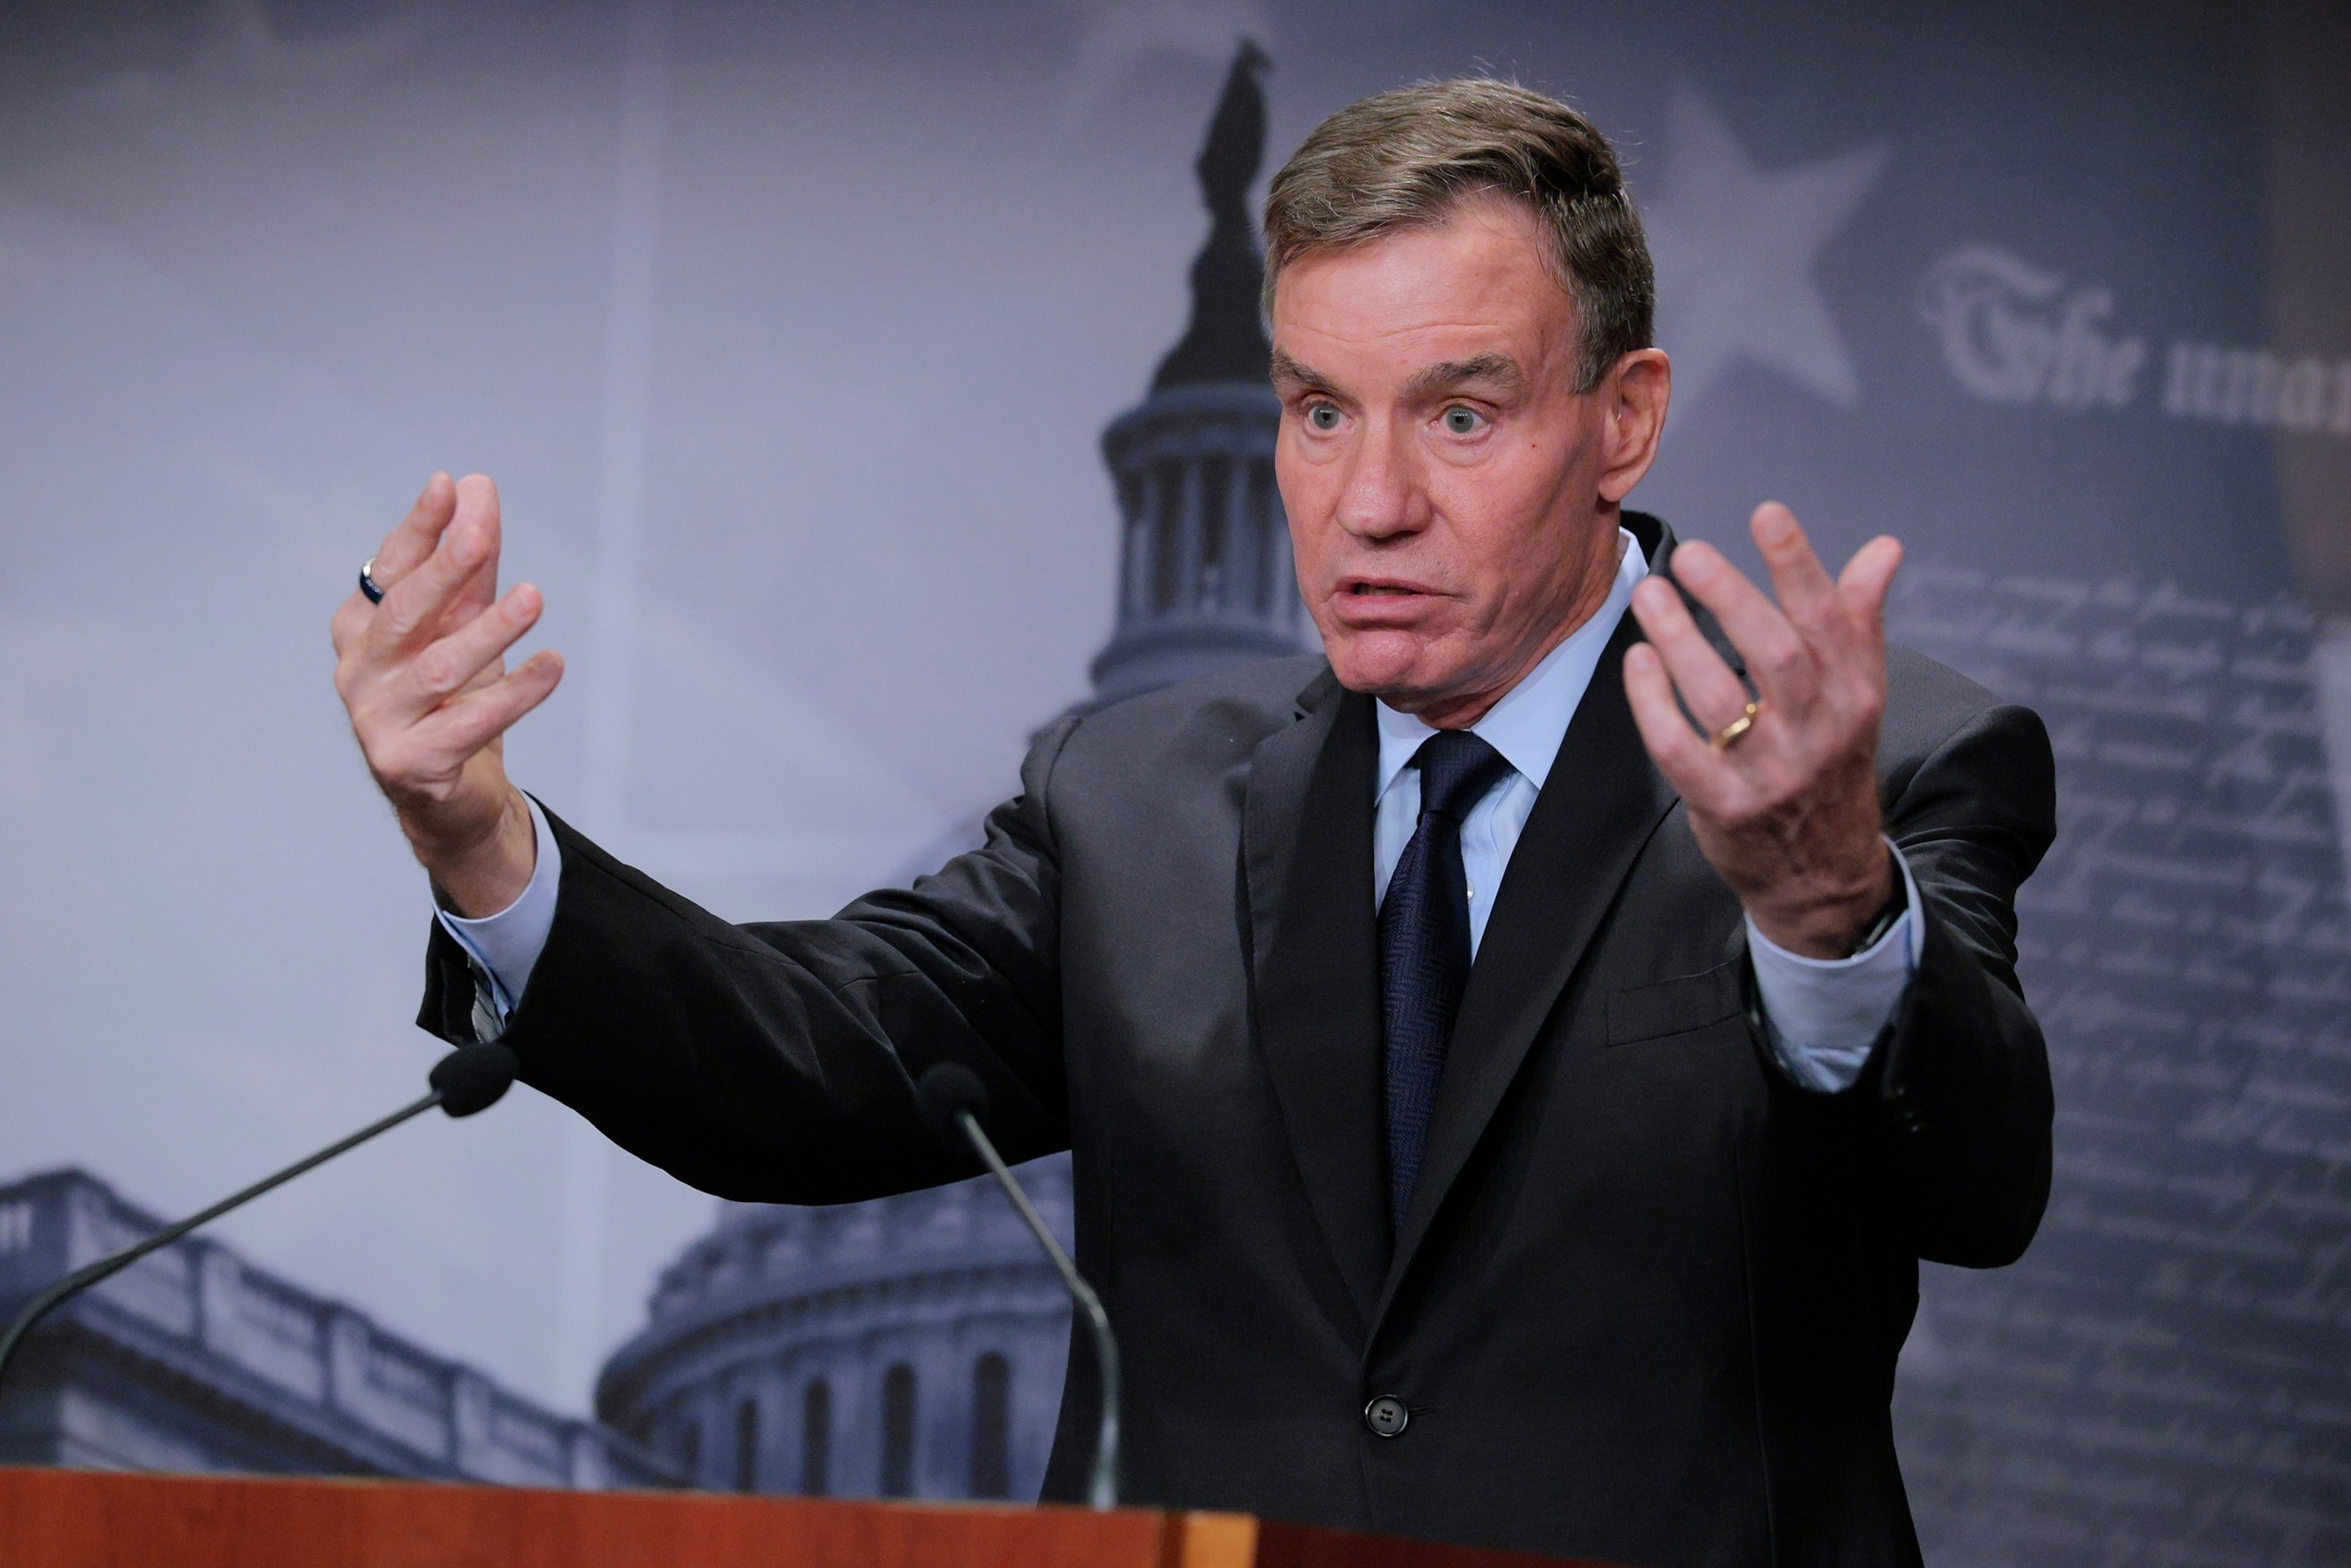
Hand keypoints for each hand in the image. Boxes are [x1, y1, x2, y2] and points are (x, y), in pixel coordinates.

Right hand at [332, 473, 563, 915]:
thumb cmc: (452, 699)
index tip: (450, 485)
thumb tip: (478, 486)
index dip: (420, 529)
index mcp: (364, 629)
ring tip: (534, 598)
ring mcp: (376, 720)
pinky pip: (468, 723)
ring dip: (489, 631)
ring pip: (437, 669)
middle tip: (482, 535)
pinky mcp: (408, 764)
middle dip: (444, 571)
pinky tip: (551, 664)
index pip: (391, 570)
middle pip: (404, 613)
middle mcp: (359, 671)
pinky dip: (514, 693)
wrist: (449, 798)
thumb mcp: (465, 623)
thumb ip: (472, 563)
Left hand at [1622, 503, 1900, 957]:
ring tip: (1651, 594)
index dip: (1798, 563)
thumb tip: (1884, 547)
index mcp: (1856, 696)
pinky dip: (1652, 701)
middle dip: (1731, 597)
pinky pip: (1679, 747)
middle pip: (1776, 653)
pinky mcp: (1723, 806)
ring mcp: (1770, 774)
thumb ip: (1859, 620)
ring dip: (1679, 639)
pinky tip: (1637, 661)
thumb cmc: (1831, 765)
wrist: (1822, 875)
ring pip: (1720, 697)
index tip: (1766, 513)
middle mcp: (1818, 733)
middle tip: (1690, 554)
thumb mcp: (1859, 697)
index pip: (1830, 619)